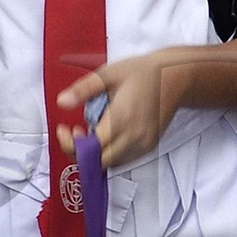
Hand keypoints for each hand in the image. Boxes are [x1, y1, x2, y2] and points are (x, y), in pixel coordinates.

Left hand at [57, 49, 180, 169]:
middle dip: (80, 152)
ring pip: (111, 164)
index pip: (90, 149)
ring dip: (95, 154)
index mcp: (121, 119)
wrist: (176, 77)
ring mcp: (143, 145)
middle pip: (99, 162)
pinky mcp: (149, 147)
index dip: (71, 145)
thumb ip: (83, 89)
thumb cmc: (142, 72)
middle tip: (75, 132)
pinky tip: (106, 135)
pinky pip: (123, 159)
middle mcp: (134, 137)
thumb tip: (61, 102)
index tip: (64, 129)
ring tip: (90, 131)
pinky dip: (109, 153)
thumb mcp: (108, 73)